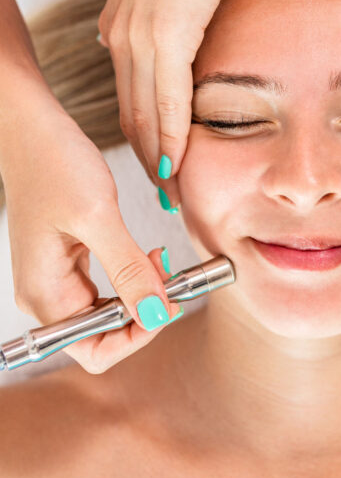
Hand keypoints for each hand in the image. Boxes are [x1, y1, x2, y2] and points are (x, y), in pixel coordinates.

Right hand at [1, 95, 181, 373]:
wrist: (32, 126)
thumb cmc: (54, 163)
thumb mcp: (97, 216)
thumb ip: (128, 270)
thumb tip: (156, 316)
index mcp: (46, 294)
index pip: (95, 351)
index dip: (137, 336)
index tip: (168, 303)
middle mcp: (47, 295)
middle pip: (105, 334)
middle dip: (145, 311)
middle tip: (172, 278)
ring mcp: (56, 279)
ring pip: (111, 310)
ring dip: (143, 291)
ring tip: (162, 259)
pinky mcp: (69, 260)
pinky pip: (108, 286)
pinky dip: (134, 273)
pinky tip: (148, 252)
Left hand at [96, 0, 246, 206]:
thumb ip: (181, 1)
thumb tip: (196, 15)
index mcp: (123, 14)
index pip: (130, 84)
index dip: (142, 123)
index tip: (158, 153)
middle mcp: (121, 29)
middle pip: (130, 106)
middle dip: (145, 151)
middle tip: (162, 188)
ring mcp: (139, 35)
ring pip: (143, 111)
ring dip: (157, 154)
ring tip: (170, 189)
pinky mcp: (164, 37)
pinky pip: (165, 102)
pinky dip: (170, 139)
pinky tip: (175, 165)